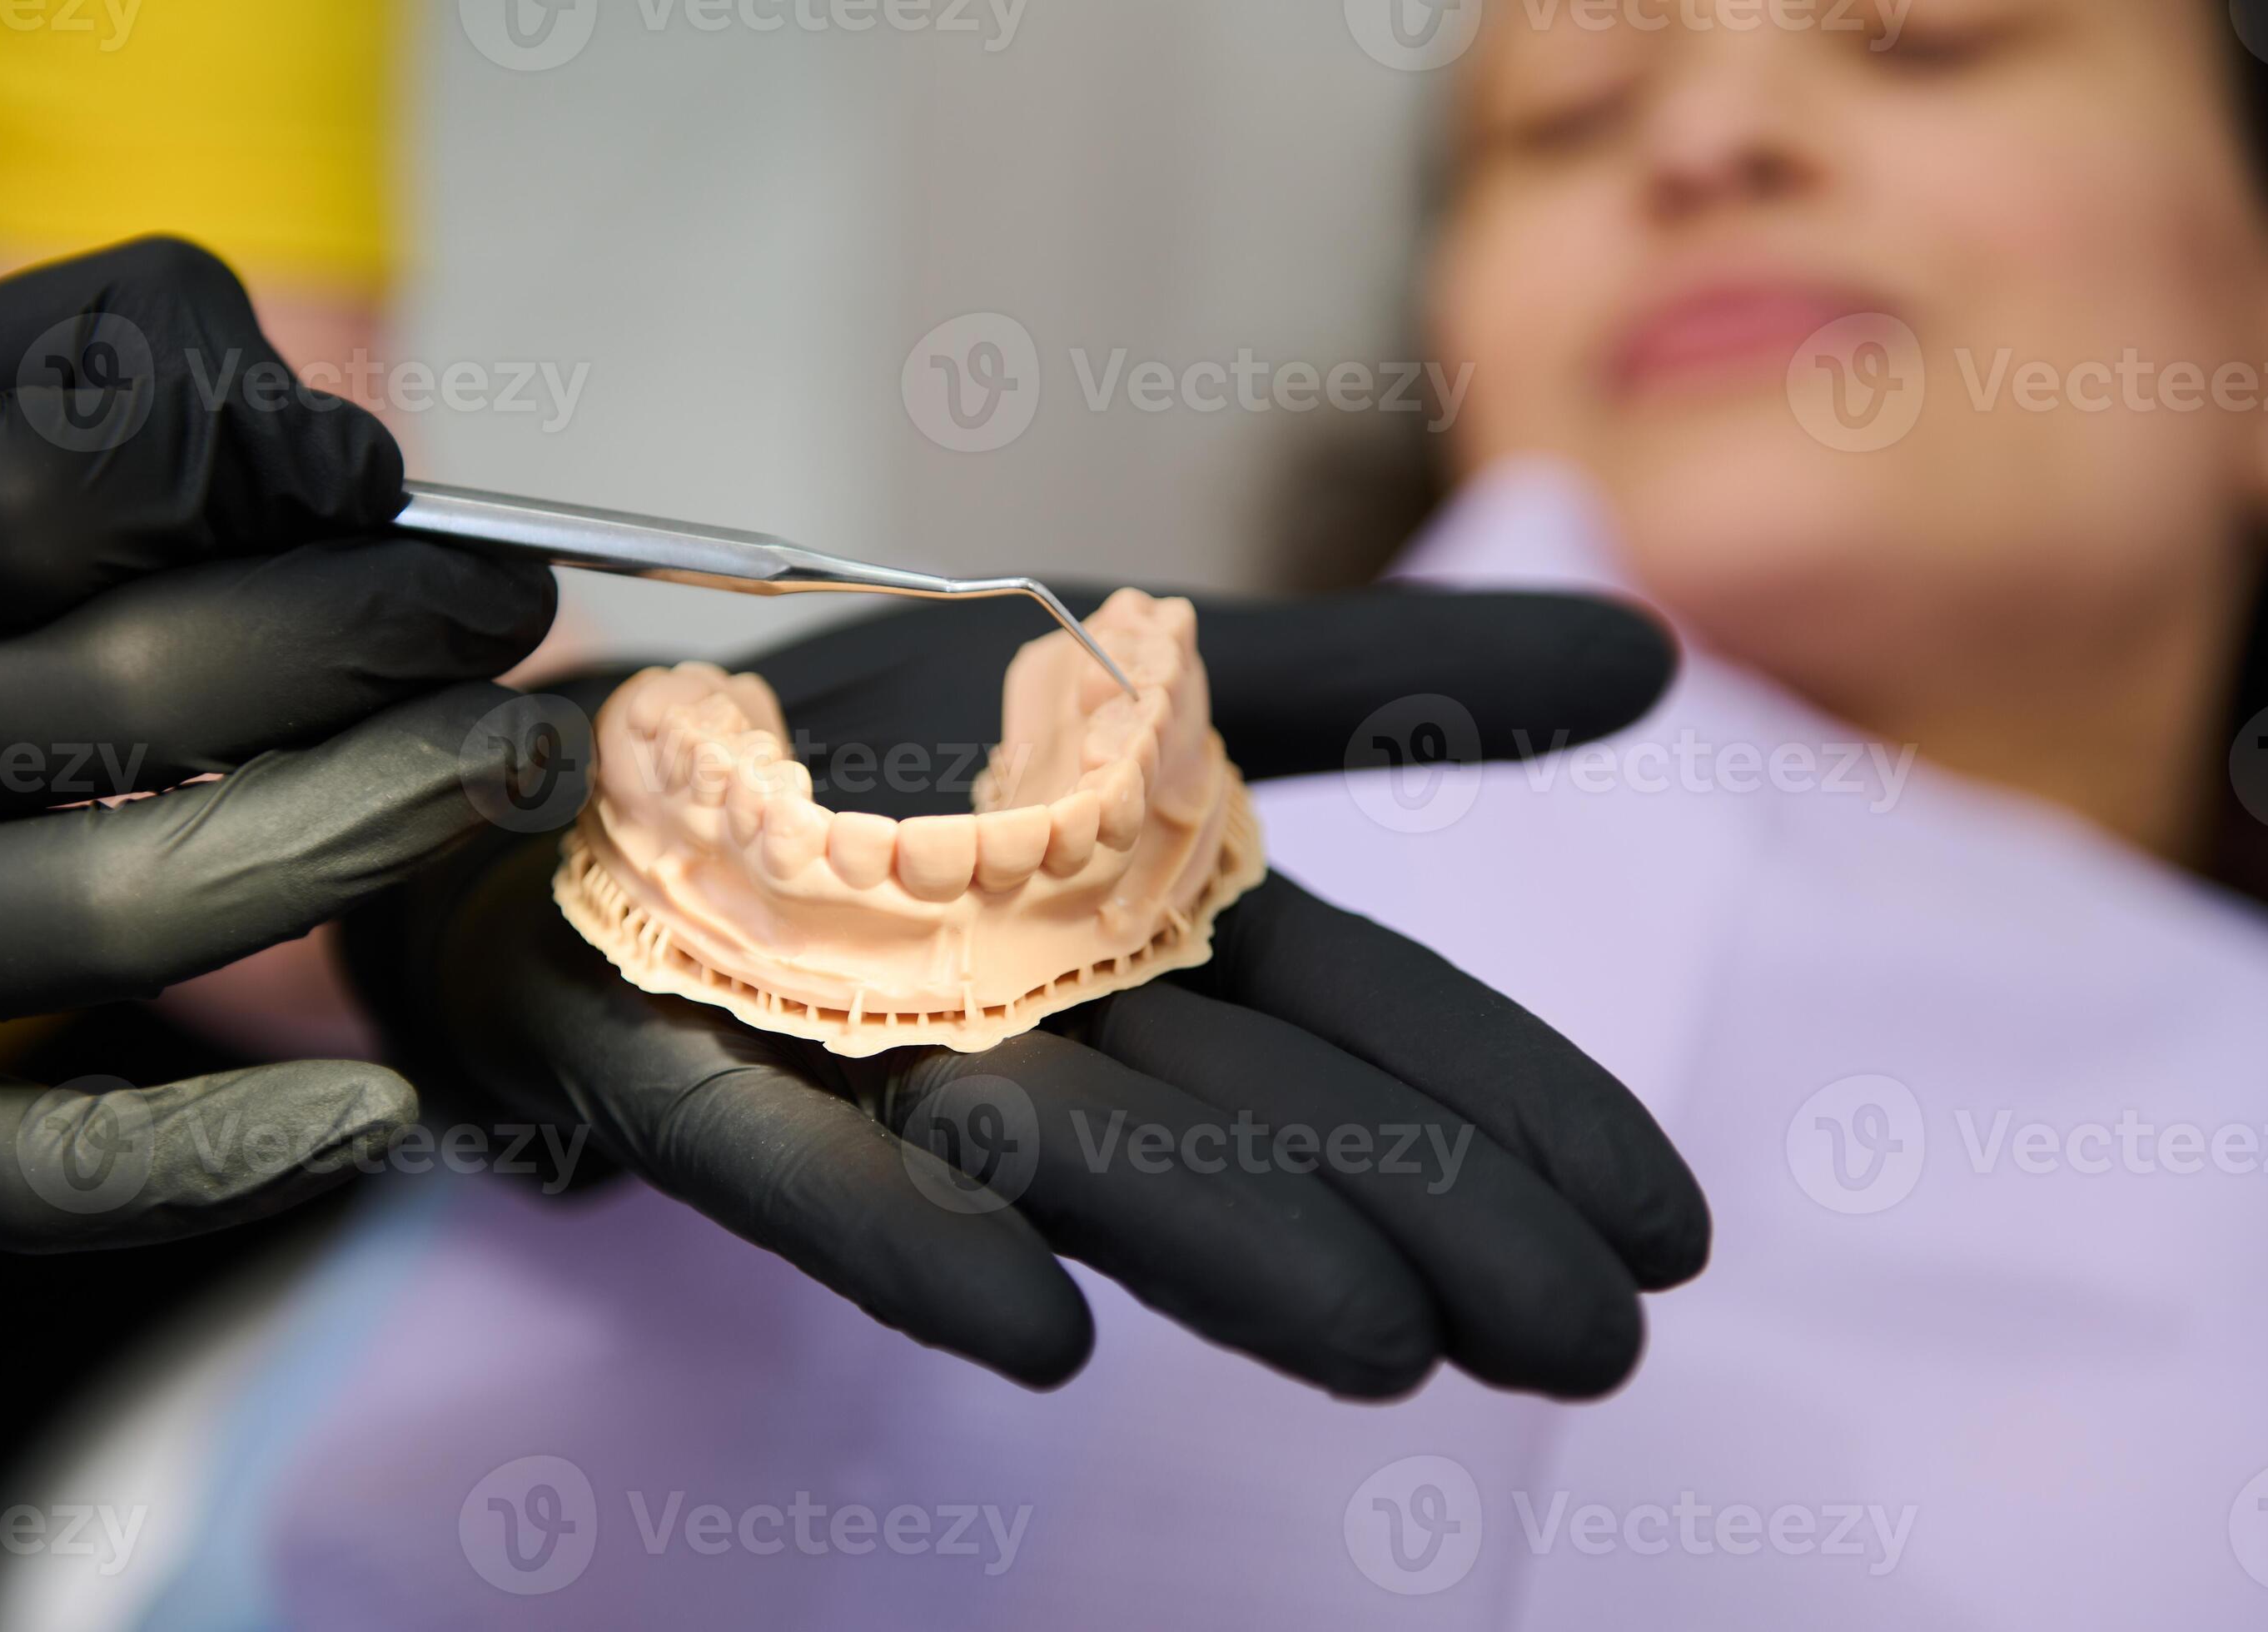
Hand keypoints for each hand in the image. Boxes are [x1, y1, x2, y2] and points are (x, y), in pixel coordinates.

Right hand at [0, 238, 557, 1250]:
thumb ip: (114, 374)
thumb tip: (340, 473)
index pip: (47, 494)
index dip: (263, 475)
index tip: (389, 489)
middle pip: (123, 699)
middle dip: (375, 642)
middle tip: (510, 611)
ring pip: (112, 912)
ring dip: (363, 836)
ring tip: (517, 763)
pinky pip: (36, 1174)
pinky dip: (221, 1154)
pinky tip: (388, 1105)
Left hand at [356, 589, 1705, 1396]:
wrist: (590, 750)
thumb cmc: (877, 740)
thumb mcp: (1140, 653)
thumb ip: (1370, 680)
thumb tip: (1662, 664)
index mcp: (1152, 928)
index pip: (1374, 1030)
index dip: (1518, 1121)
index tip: (1678, 1239)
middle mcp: (1038, 1012)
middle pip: (1258, 1119)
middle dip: (1425, 1223)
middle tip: (1594, 1351)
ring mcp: (867, 1055)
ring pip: (1073, 1159)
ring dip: (1222, 1252)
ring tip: (1388, 1349)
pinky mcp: (689, 1074)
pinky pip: (803, 1171)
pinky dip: (916, 1241)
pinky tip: (1035, 1332)